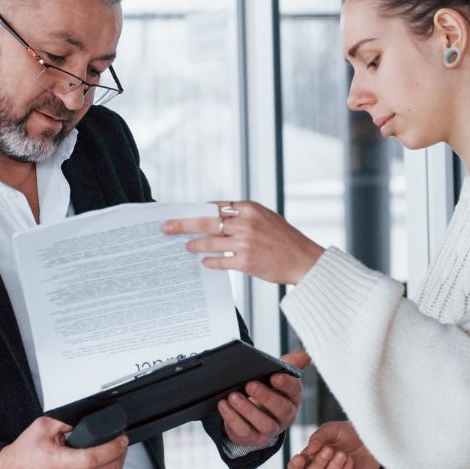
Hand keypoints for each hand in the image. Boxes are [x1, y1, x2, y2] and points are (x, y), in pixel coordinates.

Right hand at [0, 417, 127, 468]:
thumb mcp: (42, 427)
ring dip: (116, 466)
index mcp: (59, 464)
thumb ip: (66, 420)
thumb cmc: (24, 455)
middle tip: (121, 442)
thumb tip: (86, 417)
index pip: (94, 458)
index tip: (121, 438)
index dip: (113, 447)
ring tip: (115, 453)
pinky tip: (105, 468)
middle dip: (120, 454)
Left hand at [162, 201, 324, 285]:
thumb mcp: (266, 218)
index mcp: (250, 208)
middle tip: (165, 227)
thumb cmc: (285, 239)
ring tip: (186, 246)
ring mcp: (245, 243)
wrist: (304, 260)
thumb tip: (215, 219)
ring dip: (194, 244)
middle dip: (182, 224)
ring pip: (209, 242)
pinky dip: (210, 261)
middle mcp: (246, 223)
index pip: (216, 206)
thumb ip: (243, 216)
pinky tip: (204, 261)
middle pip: (205, 222)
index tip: (182, 213)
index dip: (197, 210)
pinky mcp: (246, 262)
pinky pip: (220, 261)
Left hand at [219, 350, 310, 446]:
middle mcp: (286, 416)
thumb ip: (291, 363)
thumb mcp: (278, 376)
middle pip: (281, 409)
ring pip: (264, 423)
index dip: (286, 383)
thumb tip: (306, 353)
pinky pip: (244, 431)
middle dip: (265, 396)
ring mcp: (270, 430)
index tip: (274, 375)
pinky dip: (232, 418)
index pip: (294, 390)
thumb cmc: (267, 391)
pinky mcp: (253, 438)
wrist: (253, 416)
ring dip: (247, 409)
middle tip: (249, 385)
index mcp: (293, 398)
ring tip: (232, 396)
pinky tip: (223, 405)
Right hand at [287, 420, 379, 468]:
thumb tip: (308, 450)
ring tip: (343, 454)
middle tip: (329, 450)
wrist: (371, 437)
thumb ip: (318, 437)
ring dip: (332, 468)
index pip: (296, 468)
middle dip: (317, 465)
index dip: (295, 466)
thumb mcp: (332, 429)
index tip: (301, 458)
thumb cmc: (348, 433)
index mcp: (311, 458)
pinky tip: (350, 460)